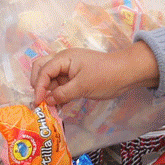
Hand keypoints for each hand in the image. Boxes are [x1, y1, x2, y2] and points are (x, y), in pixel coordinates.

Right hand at [31, 42, 159, 103]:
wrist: (126, 74)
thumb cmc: (105, 76)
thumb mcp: (82, 86)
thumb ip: (62, 93)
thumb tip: (47, 101)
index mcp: (64, 58)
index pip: (43, 70)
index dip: (39, 87)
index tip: (38, 102)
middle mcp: (63, 61)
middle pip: (41, 68)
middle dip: (38, 84)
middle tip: (41, 100)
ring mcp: (69, 68)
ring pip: (50, 78)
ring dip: (48, 90)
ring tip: (49, 106)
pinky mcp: (74, 77)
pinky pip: (60, 84)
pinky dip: (57, 93)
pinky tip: (58, 105)